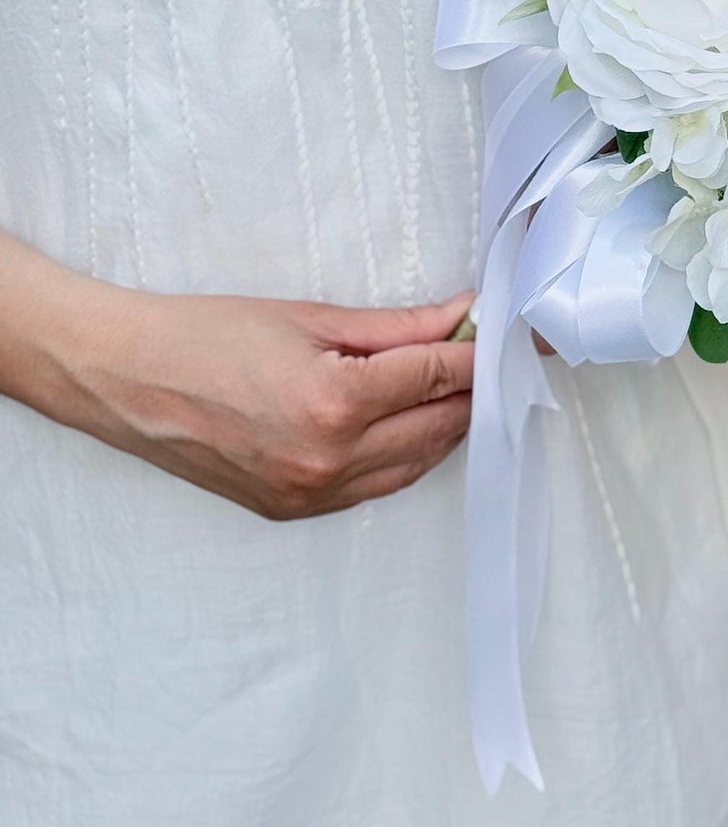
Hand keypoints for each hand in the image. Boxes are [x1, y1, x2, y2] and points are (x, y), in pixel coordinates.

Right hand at [36, 284, 476, 520]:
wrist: (126, 378)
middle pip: (440, 424)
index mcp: (337, 404)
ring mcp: (312, 493)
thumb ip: (398, 326)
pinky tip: (412, 422)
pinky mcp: (295, 510)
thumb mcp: (312, 317)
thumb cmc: (207, 335)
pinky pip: (378, 487)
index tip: (502, 332)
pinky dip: (407, 455)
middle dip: (470, 387)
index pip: (439, 376)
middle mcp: (330, 460)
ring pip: (416, 463)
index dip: (478, 351)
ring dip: (445, 424)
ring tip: (456, 384)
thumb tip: (460, 316)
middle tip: (487, 354)